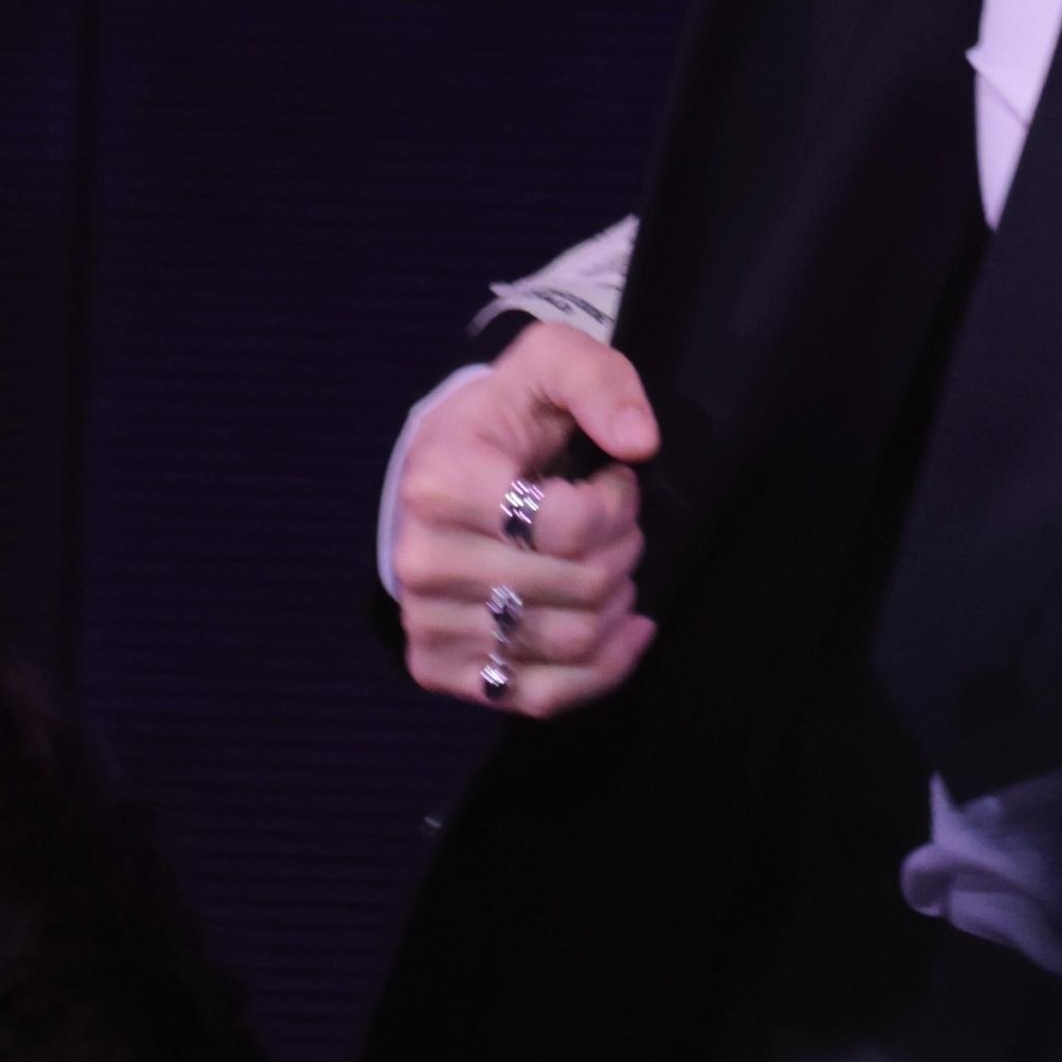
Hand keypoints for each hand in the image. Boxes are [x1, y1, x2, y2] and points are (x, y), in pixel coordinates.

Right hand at [396, 320, 660, 716]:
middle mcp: (423, 561)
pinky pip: (542, 697)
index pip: (573, 527)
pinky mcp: (440, 669)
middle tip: (615, 524)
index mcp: (441, 484)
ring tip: (606, 562)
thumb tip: (639, 443)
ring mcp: (427, 622)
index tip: (610, 480)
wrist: (441, 472)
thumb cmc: (503, 420)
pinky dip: (601, 668)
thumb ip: (599, 381)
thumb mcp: (549, 364)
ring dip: (616, 602)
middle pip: (581, 587)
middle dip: (623, 549)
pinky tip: (622, 629)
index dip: (618, 504)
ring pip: (572, 641)